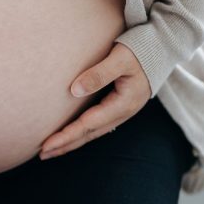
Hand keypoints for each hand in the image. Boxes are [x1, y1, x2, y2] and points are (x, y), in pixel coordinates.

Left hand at [38, 42, 150, 159]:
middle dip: (66, 145)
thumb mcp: (120, 59)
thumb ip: (99, 74)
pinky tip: (70, 135)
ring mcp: (122, 111)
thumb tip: (74, 91)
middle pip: (89, 134)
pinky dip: (82, 132)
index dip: (67, 135)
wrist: (162, 48)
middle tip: (42, 154)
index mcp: (123, 103)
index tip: (46, 144)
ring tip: (51, 150)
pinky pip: (97, 125)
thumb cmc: (140, 49)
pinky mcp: (118, 106)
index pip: (89, 124)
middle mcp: (123, 112)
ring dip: (72, 142)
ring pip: (93, 132)